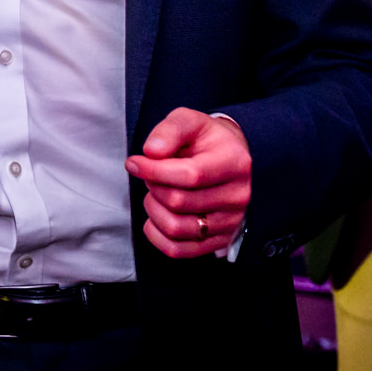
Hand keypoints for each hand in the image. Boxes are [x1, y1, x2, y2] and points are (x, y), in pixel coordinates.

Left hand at [125, 108, 250, 259]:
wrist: (229, 157)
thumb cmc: (205, 139)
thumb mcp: (188, 120)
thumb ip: (169, 130)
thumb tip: (151, 152)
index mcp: (233, 162)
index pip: (190, 175)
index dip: (154, 171)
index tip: (134, 163)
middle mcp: (237, 195)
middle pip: (179, 202)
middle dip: (153, 186)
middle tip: (151, 175)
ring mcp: (230, 221)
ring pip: (177, 228)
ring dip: (154, 210)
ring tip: (155, 193)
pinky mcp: (219, 240)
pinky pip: (179, 250)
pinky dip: (157, 236)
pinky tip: (155, 216)